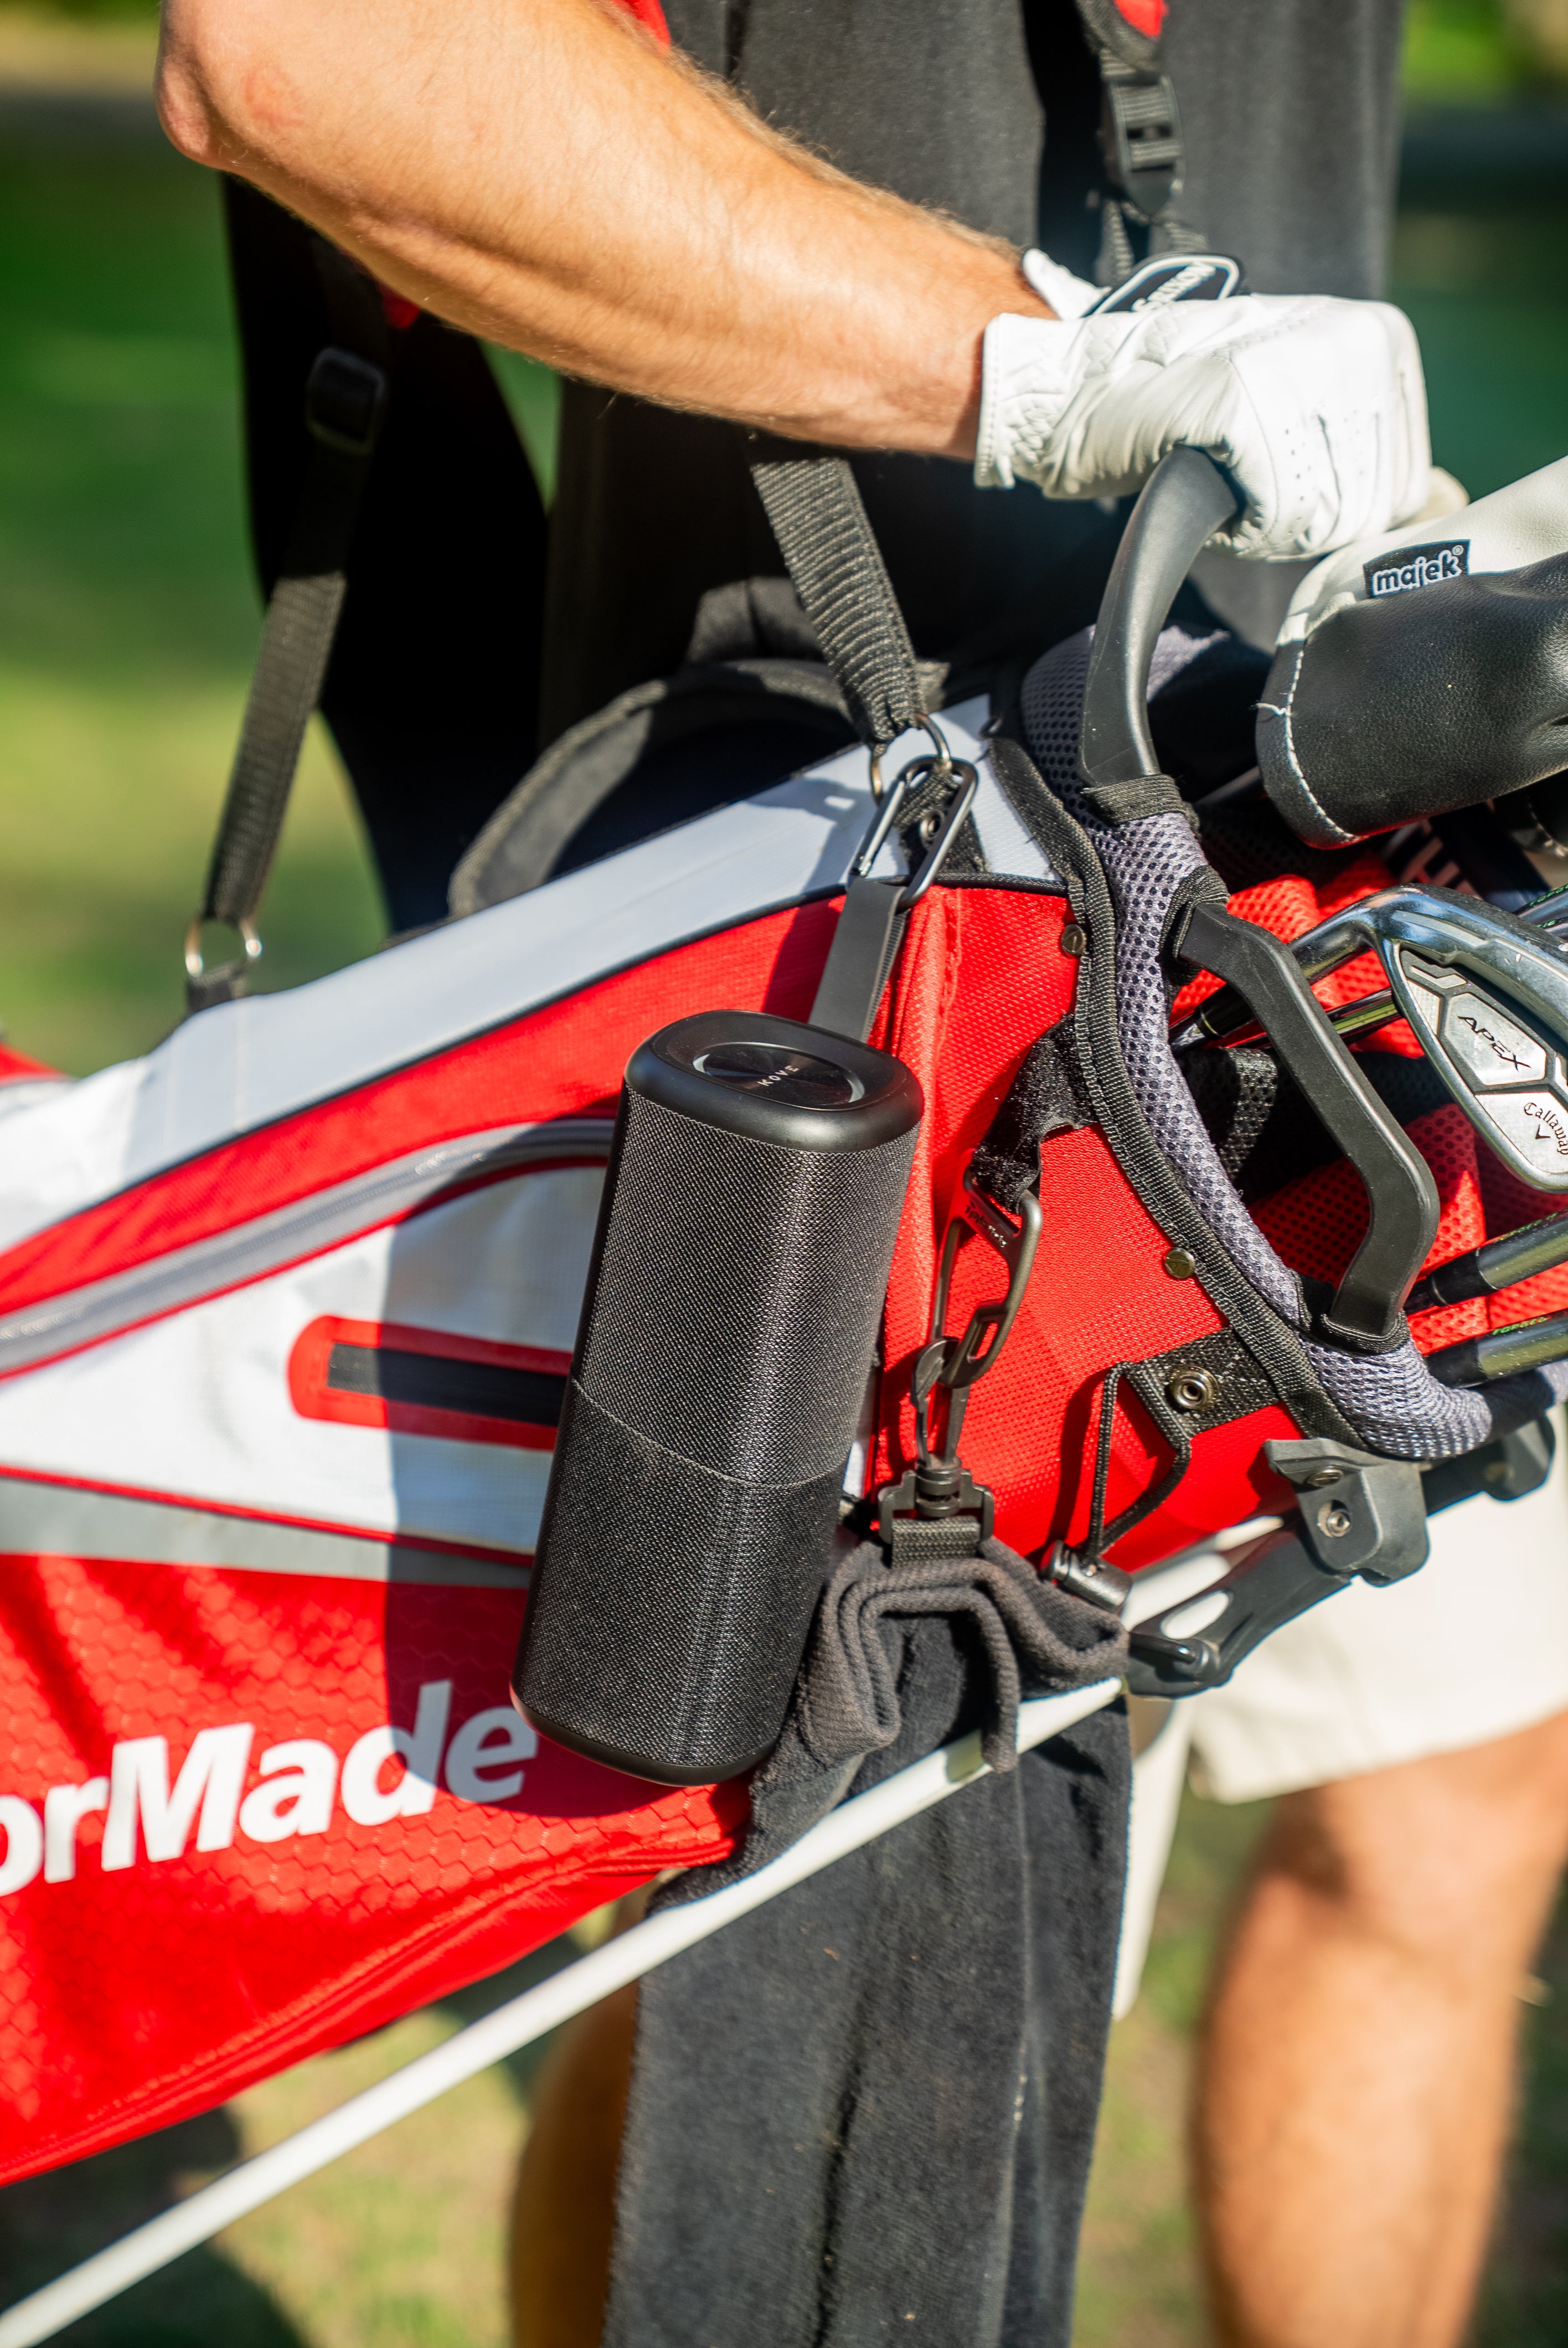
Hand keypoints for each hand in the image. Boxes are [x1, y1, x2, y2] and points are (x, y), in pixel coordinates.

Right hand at [976, 287, 1429, 560]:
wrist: (1085, 390)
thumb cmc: (1190, 414)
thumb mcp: (1304, 415)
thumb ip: (1373, 456)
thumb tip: (1445, 501)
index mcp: (1381, 338)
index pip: (1404, 488)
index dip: (1334, 508)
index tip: (1278, 471)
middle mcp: (1355, 339)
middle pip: (1363, 509)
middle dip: (1296, 519)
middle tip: (1241, 473)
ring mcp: (1302, 361)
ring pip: (1319, 517)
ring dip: (1262, 522)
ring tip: (1223, 467)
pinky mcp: (1245, 397)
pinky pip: (1270, 513)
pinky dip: (1234, 522)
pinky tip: (1205, 472)